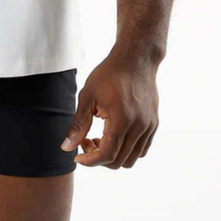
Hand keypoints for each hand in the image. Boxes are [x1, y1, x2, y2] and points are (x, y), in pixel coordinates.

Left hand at [61, 52, 158, 168]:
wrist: (135, 58)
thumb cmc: (109, 74)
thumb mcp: (88, 96)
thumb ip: (78, 124)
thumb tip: (66, 148)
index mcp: (121, 120)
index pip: (107, 155)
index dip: (90, 161)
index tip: (78, 157)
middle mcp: (139, 127)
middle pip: (119, 161)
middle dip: (98, 157)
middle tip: (86, 141)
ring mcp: (149, 126)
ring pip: (132, 159)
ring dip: (114, 156)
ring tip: (99, 138)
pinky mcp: (153, 124)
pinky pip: (142, 149)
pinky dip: (127, 150)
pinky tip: (113, 135)